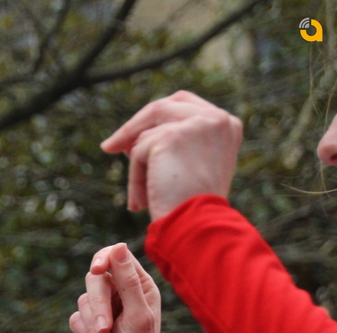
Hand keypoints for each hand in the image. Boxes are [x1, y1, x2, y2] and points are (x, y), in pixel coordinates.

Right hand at [69, 243, 159, 332]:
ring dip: (94, 327)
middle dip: (99, 305)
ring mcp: (100, 310)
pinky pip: (75, 319)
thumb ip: (128, 281)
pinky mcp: (84, 326)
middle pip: (95, 279)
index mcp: (139, 287)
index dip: (104, 259)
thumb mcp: (138, 316)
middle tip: (106, 327)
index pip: (117, 257)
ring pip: (83, 301)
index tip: (97, 270)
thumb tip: (118, 246)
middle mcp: (120, 295)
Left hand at [101, 90, 241, 220]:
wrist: (197, 225)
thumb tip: (133, 141)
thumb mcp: (192, 169)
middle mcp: (216, 118)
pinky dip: (135, 179)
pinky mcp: (172, 135)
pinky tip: (143, 201)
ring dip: (138, 168)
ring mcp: (195, 123)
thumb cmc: (193, 207)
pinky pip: (138, 152)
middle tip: (109, 147)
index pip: (183, 103)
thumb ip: (175, 146)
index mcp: (227, 124)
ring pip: (146, 135)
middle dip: (133, 127)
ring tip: (144, 198)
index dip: (155, 117)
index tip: (133, 135)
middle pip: (161, 107)